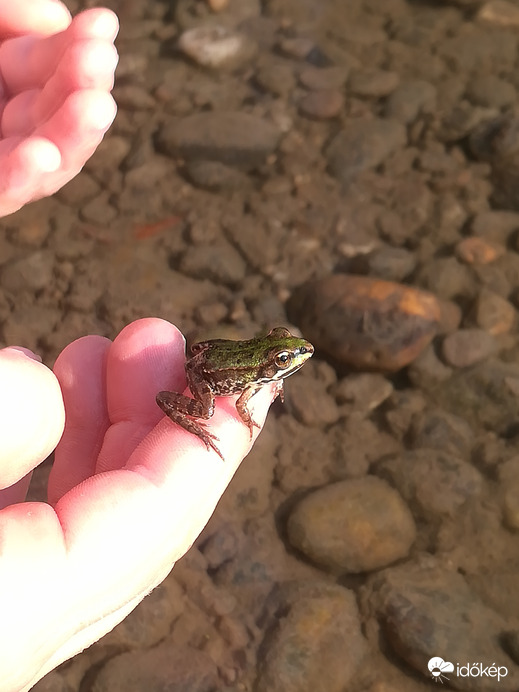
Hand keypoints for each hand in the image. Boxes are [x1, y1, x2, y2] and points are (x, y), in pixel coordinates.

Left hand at [0, 1, 117, 216]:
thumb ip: (7, 14)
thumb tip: (55, 18)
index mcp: (3, 82)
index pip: (45, 67)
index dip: (76, 49)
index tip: (103, 26)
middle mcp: (7, 125)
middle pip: (56, 112)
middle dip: (83, 88)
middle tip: (101, 61)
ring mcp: (3, 163)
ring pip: (49, 159)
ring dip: (74, 136)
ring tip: (95, 109)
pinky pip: (5, 194)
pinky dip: (26, 179)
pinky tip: (42, 157)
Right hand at [0, 318, 273, 691]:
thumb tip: (41, 384)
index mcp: (16, 617)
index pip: (150, 528)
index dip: (205, 445)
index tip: (243, 378)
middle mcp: (19, 628)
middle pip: (133, 525)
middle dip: (158, 422)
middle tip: (156, 342)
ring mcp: (3, 606)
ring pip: (83, 522)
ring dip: (102, 431)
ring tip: (97, 357)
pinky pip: (35, 524)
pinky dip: (49, 459)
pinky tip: (41, 401)